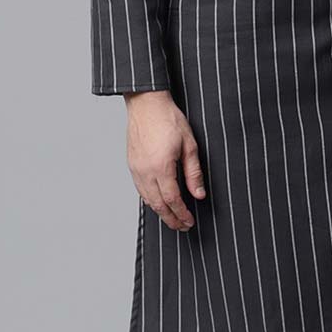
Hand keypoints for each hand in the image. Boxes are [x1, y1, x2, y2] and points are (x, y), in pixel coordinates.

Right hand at [125, 90, 205, 229]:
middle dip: (171, 219)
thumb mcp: (190, 145)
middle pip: (158, 204)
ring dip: (160, 212)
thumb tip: (199, 194)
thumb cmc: (168, 119)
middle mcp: (145, 172)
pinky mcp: (132, 164)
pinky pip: (141, 190)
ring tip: (172, 218)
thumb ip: (193, 173)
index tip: (189, 222)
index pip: (173, 200)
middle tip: (182, 227)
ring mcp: (136, 169)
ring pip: (147, 199)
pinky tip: (158, 202)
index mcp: (161, 168)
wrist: (146, 104)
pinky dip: (150, 200)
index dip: (182, 214)